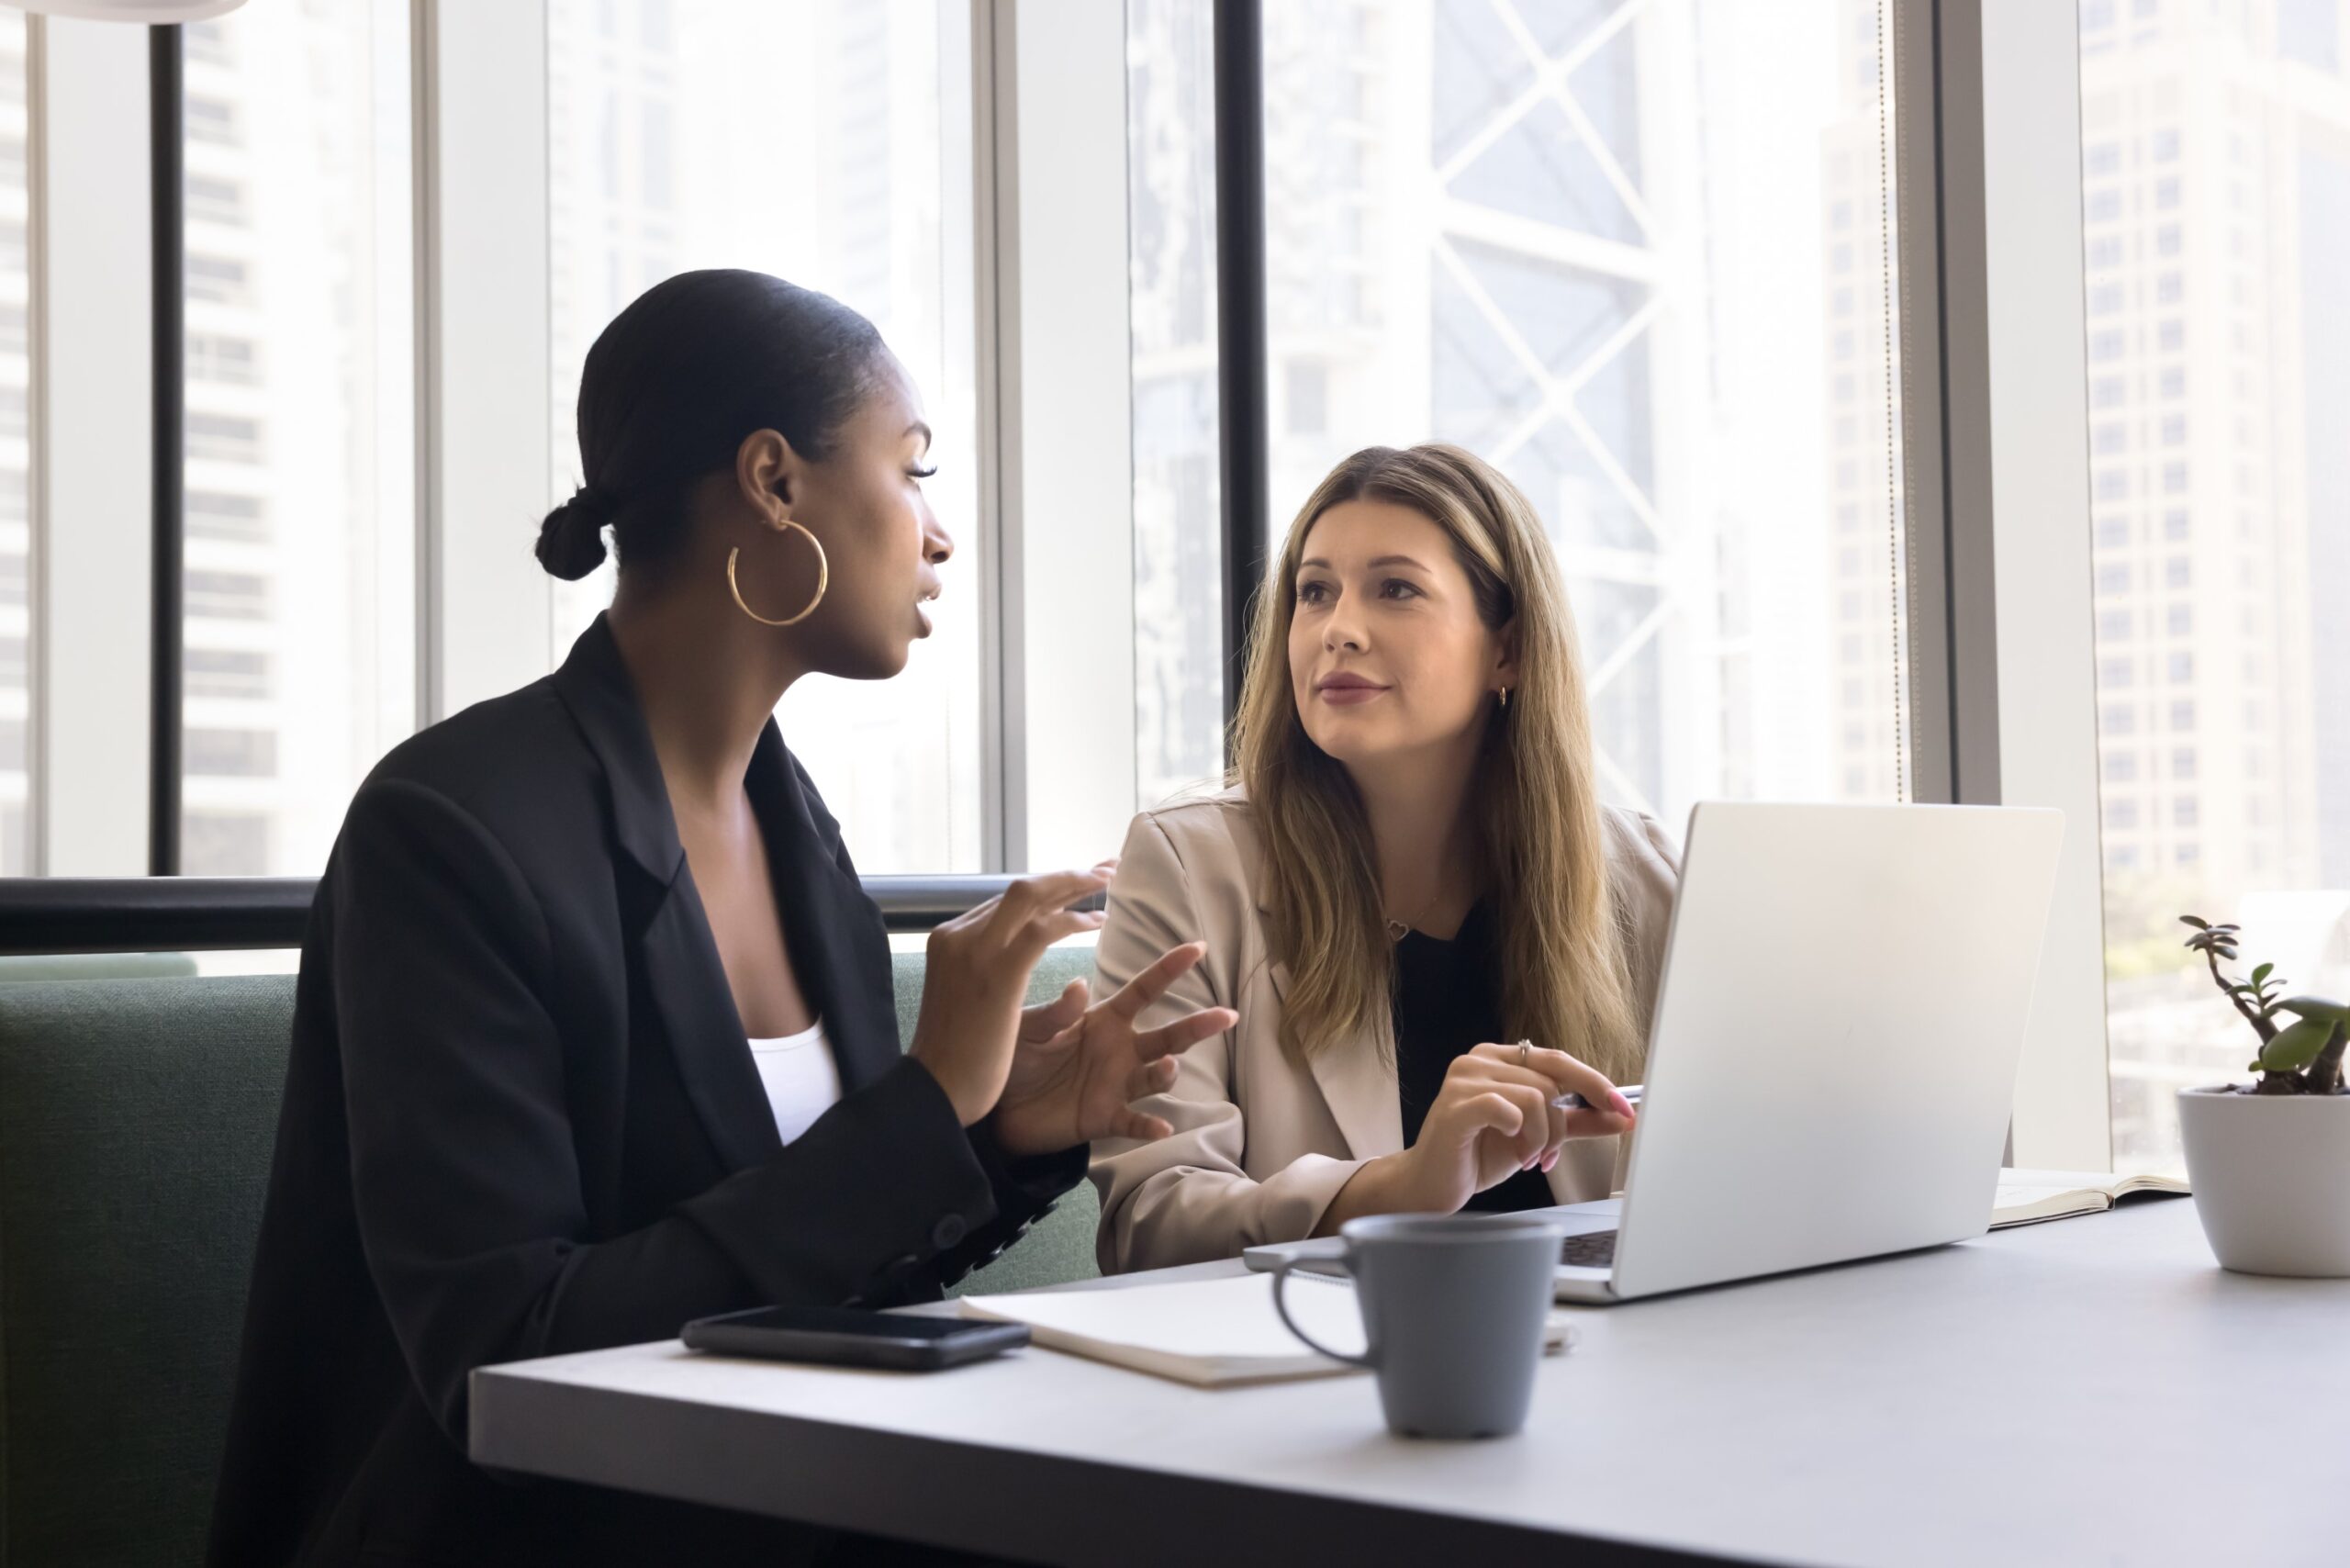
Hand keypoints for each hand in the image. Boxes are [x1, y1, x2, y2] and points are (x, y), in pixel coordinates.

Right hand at [908, 865, 1117, 1126]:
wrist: (937, 1089)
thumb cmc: (955, 1054)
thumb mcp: (964, 996)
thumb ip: (984, 965)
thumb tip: (1014, 949)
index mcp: (947, 939)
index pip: (1004, 901)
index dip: (1046, 887)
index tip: (1076, 881)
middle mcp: (958, 935)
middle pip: (1019, 889)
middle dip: (1066, 875)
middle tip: (1105, 867)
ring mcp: (974, 951)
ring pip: (1031, 897)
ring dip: (1075, 886)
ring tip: (1108, 882)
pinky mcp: (997, 973)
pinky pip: (1042, 930)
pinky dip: (1072, 920)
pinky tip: (1096, 923)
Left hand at [992, 942, 1237, 1159]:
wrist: (999, 1108)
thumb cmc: (1017, 1056)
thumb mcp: (1029, 1028)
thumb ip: (1055, 1012)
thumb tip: (1080, 985)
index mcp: (1105, 1020)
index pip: (1144, 990)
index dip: (1169, 969)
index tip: (1199, 948)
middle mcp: (1121, 1050)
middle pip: (1167, 1036)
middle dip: (1198, 1026)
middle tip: (1227, 1016)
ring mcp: (1117, 1085)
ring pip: (1156, 1077)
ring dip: (1166, 1072)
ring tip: (1168, 1066)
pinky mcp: (1105, 1118)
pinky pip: (1133, 1123)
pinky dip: (1149, 1126)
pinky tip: (1162, 1127)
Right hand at [1317, 1043, 1634, 1231]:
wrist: (1431, 1187)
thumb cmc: (1476, 1156)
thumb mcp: (1536, 1136)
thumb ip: (1576, 1122)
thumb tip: (1621, 1116)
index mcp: (1498, 1058)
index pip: (1558, 1060)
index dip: (1595, 1084)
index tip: (1624, 1111)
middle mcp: (1479, 1060)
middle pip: (1550, 1081)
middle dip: (1559, 1126)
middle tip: (1547, 1156)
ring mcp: (1464, 1079)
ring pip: (1535, 1098)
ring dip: (1540, 1138)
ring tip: (1524, 1158)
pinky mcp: (1456, 1105)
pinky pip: (1509, 1108)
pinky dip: (1519, 1132)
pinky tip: (1509, 1146)